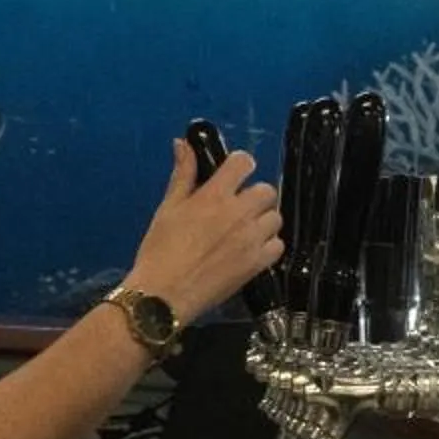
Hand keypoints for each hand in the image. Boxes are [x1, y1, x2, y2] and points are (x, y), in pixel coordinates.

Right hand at [125, 142, 280, 325]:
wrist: (163, 296)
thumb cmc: (159, 250)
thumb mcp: (167, 208)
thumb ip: (182, 175)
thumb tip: (182, 143)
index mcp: (214, 195)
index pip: (243, 163)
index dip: (240, 165)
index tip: (233, 176)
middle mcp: (238, 213)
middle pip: (266, 190)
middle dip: (254, 196)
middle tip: (238, 209)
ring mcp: (251, 239)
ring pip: (275, 217)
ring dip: (262, 220)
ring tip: (244, 232)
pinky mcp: (258, 264)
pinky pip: (278, 245)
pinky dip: (268, 246)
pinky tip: (251, 251)